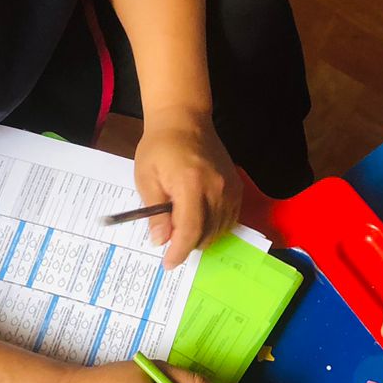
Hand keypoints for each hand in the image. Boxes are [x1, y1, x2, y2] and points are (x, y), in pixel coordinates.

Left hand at [134, 109, 241, 268]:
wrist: (185, 119)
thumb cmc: (159, 146)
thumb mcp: (146, 178)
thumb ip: (155, 212)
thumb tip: (160, 241)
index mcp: (190, 184)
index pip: (190, 229)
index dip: (179, 251)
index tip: (168, 263)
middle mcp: (216, 188)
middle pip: (207, 233)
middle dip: (188, 245)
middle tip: (170, 242)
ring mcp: (230, 187)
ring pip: (220, 229)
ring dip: (201, 237)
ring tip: (182, 230)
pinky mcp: (237, 186)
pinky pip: (229, 218)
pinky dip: (215, 227)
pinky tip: (199, 221)